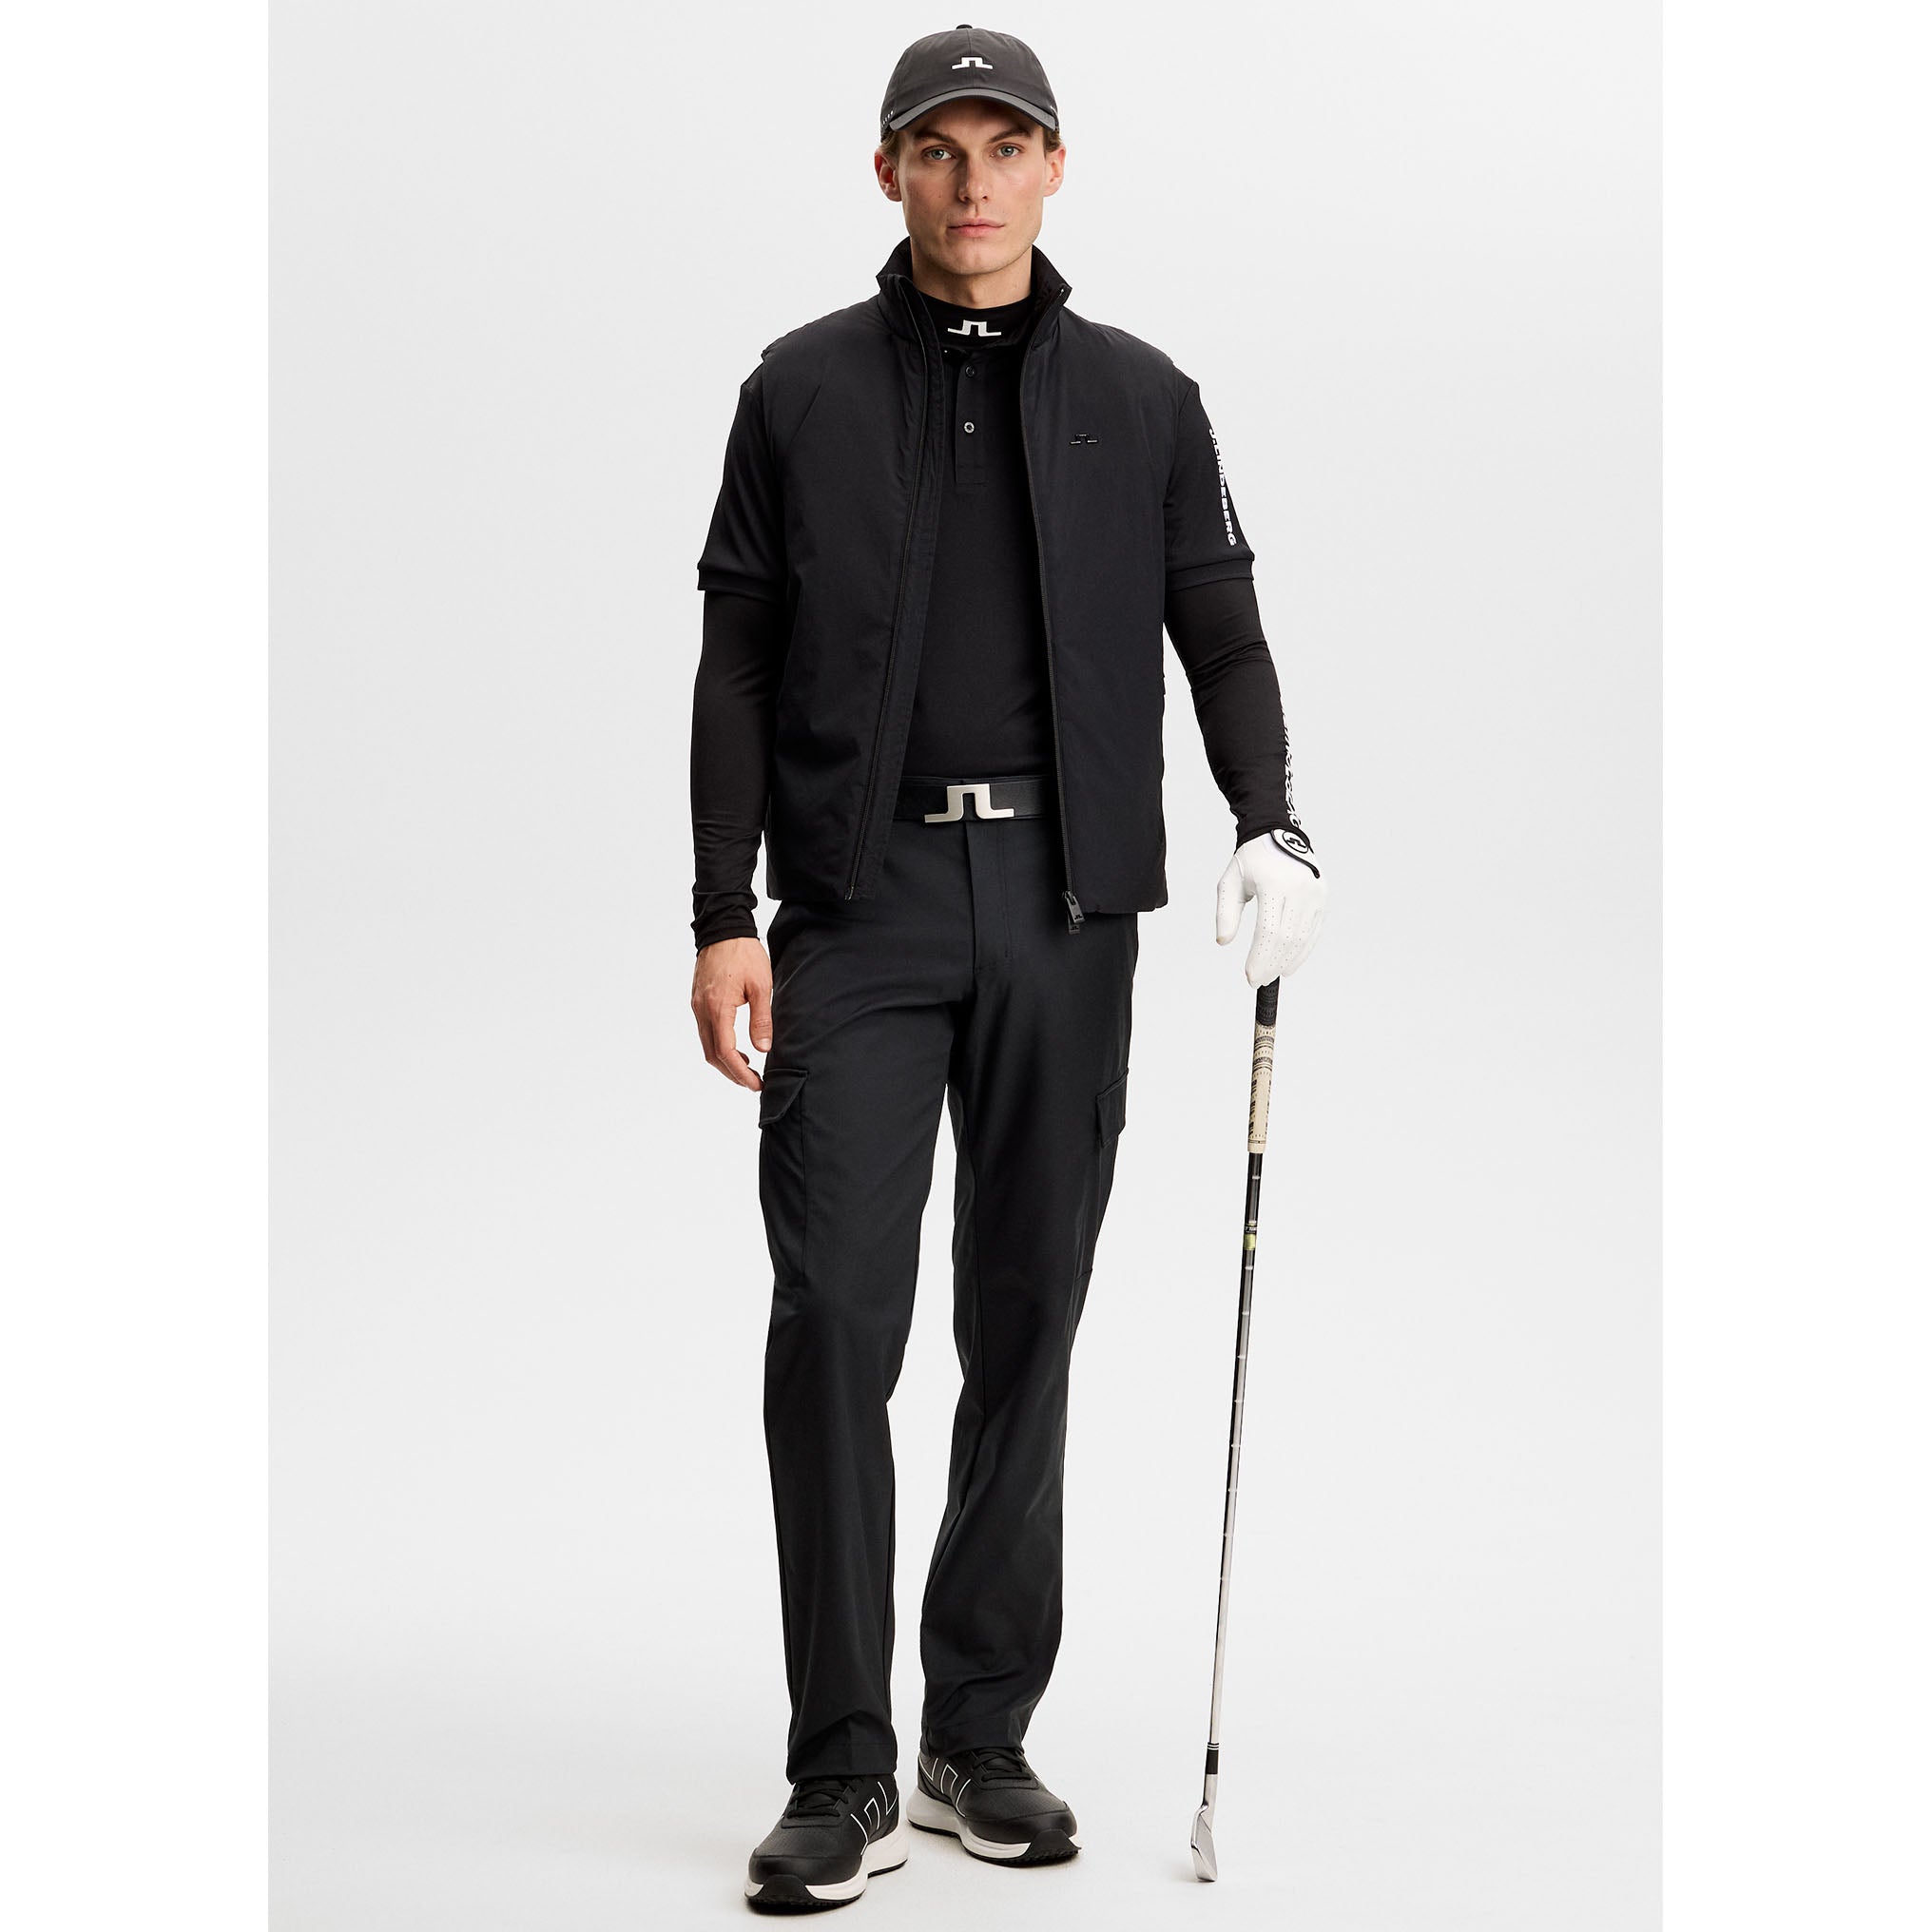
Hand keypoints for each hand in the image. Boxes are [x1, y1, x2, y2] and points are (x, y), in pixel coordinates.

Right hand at [691, 936, 772, 1090]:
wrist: (723, 928)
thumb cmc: (744, 954)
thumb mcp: (761, 986)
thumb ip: (761, 1020)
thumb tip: (763, 1049)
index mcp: (718, 1008)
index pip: (725, 1052)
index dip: (740, 1073)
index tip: (756, 1084)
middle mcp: (702, 1009)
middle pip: (712, 1055)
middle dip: (732, 1073)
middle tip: (753, 1082)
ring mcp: (697, 1005)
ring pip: (706, 1045)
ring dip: (724, 1061)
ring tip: (747, 1068)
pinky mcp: (697, 1000)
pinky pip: (705, 1031)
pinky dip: (718, 1045)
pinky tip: (735, 1047)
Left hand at [1215, 830, 1325, 985]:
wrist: (1278, 832)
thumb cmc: (1251, 860)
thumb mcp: (1230, 882)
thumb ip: (1225, 913)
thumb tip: (1223, 942)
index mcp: (1275, 883)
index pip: (1268, 930)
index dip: (1259, 958)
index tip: (1249, 976)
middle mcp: (1300, 888)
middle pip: (1287, 938)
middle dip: (1271, 964)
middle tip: (1257, 980)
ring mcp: (1315, 894)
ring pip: (1303, 938)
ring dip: (1286, 961)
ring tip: (1270, 975)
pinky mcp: (1323, 898)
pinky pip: (1313, 932)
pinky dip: (1302, 952)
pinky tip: (1288, 965)